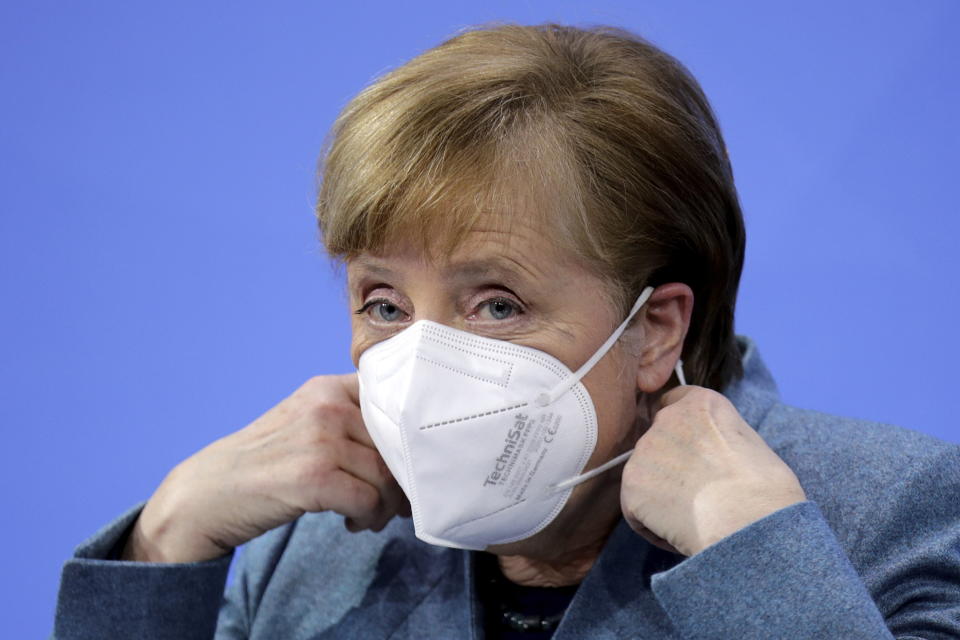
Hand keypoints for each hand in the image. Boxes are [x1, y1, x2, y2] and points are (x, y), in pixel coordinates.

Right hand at [122, 374, 408, 562]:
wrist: (209, 492)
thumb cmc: (266, 463)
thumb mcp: (305, 423)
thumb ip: (350, 420)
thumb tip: (412, 445)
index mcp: (327, 388)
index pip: (394, 401)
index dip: (410, 436)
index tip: (409, 462)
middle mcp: (326, 406)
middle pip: (396, 443)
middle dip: (402, 479)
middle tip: (393, 502)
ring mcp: (319, 440)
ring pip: (387, 475)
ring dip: (387, 504)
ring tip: (370, 516)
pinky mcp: (313, 478)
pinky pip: (368, 501)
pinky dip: (369, 518)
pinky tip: (353, 523)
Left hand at [620, 386, 805, 556]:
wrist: (750, 522)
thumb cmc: (764, 490)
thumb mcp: (748, 442)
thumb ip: (716, 436)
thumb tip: (708, 452)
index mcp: (700, 403)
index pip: (673, 402)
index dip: (681, 432)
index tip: (694, 453)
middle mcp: (666, 419)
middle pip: (656, 443)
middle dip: (670, 466)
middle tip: (698, 494)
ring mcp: (644, 452)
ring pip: (645, 477)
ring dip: (661, 497)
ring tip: (693, 517)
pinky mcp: (631, 486)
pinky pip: (636, 510)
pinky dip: (653, 525)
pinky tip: (680, 532)